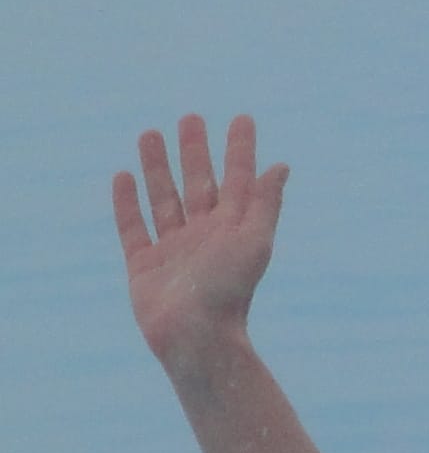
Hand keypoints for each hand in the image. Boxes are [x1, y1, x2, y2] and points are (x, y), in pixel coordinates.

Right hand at [115, 114, 288, 372]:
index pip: (238, 178)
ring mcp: (174, 247)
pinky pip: (133, 226)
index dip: (240, 149)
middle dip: (194, 151)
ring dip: (157, 166)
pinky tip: (122, 176)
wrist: (195, 335)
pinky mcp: (144, 264)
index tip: (241, 118)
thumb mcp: (254, 241)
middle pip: (198, 182)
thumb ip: (264, 203)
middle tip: (189, 117)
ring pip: (164, 197)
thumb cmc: (230, 290)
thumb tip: (281, 165)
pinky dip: (127, 202)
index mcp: (234, 226)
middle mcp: (205, 233)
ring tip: (150, 133)